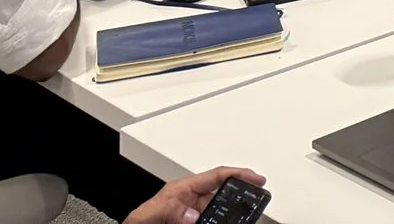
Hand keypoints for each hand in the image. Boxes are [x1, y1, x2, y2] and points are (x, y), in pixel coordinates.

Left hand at [126, 168, 263, 223]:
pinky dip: (222, 220)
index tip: (256, 178)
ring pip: (219, 212)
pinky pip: (212, 220)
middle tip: (256, 199)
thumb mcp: (149, 213)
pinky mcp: (192, 223)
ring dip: (230, 214)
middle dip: (240, 195)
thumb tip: (193, 213)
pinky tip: (228, 221)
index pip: (217, 176)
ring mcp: (193, 215)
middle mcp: (191, 201)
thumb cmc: (137, 223)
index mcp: (183, 189)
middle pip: (223, 193)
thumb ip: (170, 209)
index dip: (239, 174)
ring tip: (243, 214)